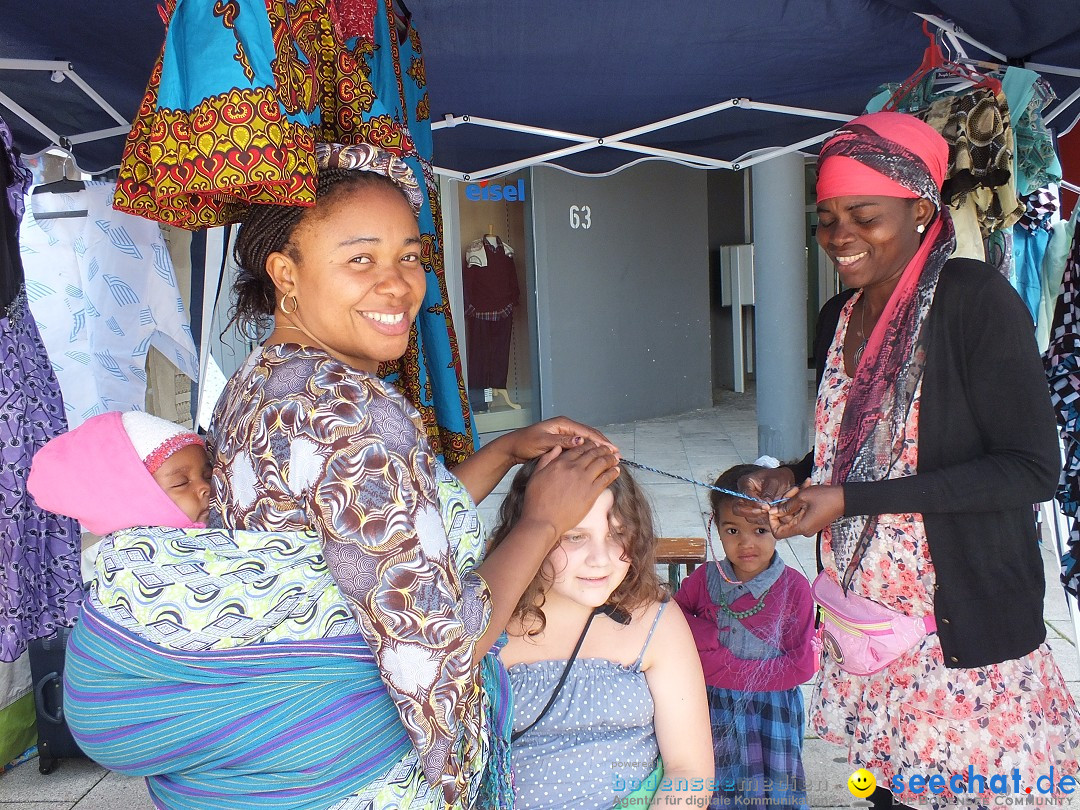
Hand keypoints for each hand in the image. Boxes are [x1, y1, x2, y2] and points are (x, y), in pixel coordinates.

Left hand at [497, 416, 618, 465]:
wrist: (514, 447)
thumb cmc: (526, 443)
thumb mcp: (543, 442)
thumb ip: (562, 441)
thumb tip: (581, 440)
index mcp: (563, 424)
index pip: (587, 432)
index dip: (601, 441)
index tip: (612, 450)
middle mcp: (565, 426)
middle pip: (590, 434)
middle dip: (603, 444)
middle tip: (616, 454)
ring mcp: (564, 433)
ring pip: (587, 439)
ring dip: (598, 448)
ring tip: (610, 457)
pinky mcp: (563, 441)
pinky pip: (580, 445)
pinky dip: (590, 450)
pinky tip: (596, 458)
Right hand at [520, 441, 619, 542]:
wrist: (543, 520)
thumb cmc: (537, 502)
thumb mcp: (536, 475)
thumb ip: (547, 459)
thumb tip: (557, 448)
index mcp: (560, 463)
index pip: (578, 448)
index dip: (588, 445)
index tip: (594, 445)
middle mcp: (573, 468)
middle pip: (592, 453)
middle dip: (602, 449)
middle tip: (608, 449)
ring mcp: (584, 480)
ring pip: (601, 463)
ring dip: (610, 458)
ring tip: (615, 457)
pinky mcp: (591, 493)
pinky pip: (606, 479)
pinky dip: (613, 473)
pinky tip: (616, 470)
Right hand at [731, 466, 795, 522]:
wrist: (785, 482)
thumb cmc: (778, 477)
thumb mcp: (775, 481)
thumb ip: (769, 492)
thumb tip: (766, 503)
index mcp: (745, 483)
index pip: (744, 494)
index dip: (754, 502)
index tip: (766, 506)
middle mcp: (743, 495)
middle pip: (738, 508)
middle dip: (752, 512)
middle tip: (766, 511)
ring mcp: (748, 505)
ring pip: (747, 516)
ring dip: (760, 517)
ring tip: (772, 512)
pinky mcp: (754, 512)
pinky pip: (756, 520)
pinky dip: (764, 520)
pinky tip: (773, 515)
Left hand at [767, 484, 843, 538]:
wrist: (845, 497)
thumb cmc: (825, 497)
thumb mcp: (802, 497)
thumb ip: (786, 506)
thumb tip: (772, 511)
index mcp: (801, 528)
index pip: (778, 533)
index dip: (771, 522)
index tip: (773, 508)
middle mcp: (804, 530)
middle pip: (785, 521)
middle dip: (784, 505)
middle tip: (792, 491)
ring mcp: (808, 525)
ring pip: (792, 514)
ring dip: (793, 500)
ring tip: (800, 487)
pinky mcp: (812, 520)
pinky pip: (800, 512)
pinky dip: (799, 501)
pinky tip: (805, 488)